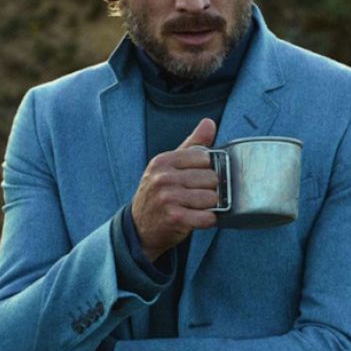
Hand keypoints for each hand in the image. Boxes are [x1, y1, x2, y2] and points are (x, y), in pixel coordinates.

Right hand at [131, 118, 218, 261]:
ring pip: (212, 198)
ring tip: (194, 208)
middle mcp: (164, 178)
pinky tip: (195, 219)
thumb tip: (209, 123)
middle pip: (211, 178)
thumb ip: (192, 145)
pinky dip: (206, 220)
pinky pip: (208, 217)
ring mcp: (168, 198)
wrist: (139, 227)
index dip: (206, 170)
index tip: (196, 179)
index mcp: (163, 161)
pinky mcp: (175, 218)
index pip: (205, 158)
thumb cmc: (159, 194)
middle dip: (208, 189)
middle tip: (195, 196)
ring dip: (208, 206)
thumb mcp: (169, 166)